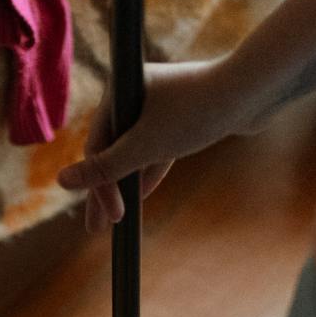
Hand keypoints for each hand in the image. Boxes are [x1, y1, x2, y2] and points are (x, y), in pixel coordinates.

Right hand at [57, 59, 250, 233]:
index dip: (98, 185)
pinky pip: (157, 146)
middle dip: (106, 189)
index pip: (96, 145)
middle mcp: (136, 92)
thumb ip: (103, 168)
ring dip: (127, 183)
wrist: (254, 91)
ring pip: (135, 149)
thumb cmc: (196, 113)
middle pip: (112, 149)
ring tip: (117, 217)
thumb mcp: (144, 147)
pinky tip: (142, 194)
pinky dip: (150, 169)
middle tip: (96, 226)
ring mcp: (160, 103)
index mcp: (120, 90)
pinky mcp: (182, 113)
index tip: (106, 216)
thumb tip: (61, 183)